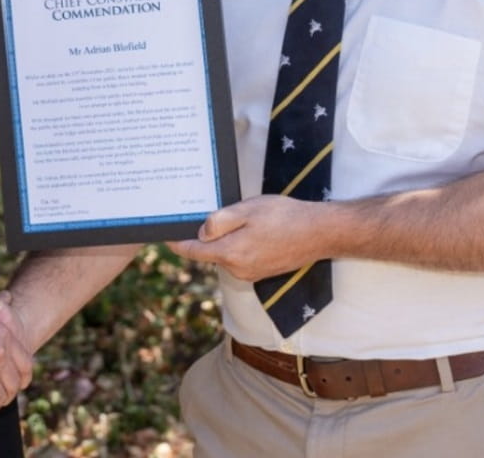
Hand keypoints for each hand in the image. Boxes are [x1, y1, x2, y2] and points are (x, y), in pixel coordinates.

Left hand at [168, 195, 331, 281]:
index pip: (193, 252)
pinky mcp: (262, 272)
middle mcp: (238, 270)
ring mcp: (251, 273)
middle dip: (204, 235)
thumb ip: (219, 222)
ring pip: (226, 253)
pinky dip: (239, 244)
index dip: (177, 242)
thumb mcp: (246, 210)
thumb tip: (200, 232)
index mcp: (230, 254)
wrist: (319, 232)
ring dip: (225, 238)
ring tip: (239, 216)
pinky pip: (240, 257)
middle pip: (209, 252)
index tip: (164, 235)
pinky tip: (253, 228)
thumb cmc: (283, 217)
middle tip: (204, 212)